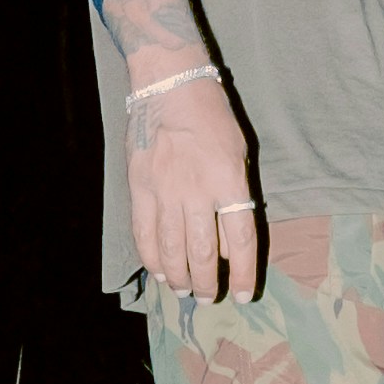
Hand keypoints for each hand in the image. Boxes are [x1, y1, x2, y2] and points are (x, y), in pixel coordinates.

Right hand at [129, 69, 264, 305]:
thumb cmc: (212, 116)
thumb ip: (236, 195)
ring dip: (179, 277)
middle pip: (204, 252)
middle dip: (207, 282)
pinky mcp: (139, 187)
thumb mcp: (239, 153)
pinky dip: (151, 257)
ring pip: (172, 249)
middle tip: (208, 298)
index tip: (243, 295)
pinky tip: (159, 271)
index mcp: (229, 181)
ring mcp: (164, 191)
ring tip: (183, 290)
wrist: (170, 86)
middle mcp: (197, 191)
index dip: (244, 273)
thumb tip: (230, 237)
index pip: (240, 240)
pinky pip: (144, 232)